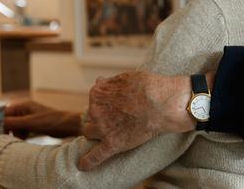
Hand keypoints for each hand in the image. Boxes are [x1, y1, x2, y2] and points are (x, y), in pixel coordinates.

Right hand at [4, 100, 80, 137]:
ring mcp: (29, 117)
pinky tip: (25, 140)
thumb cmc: (51, 121)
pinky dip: (21, 135)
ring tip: (21, 139)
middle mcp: (24, 110)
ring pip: (15, 126)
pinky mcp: (33, 125)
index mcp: (23, 105)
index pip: (4, 112)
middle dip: (8, 129)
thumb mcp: (31, 122)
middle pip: (8, 120)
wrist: (68, 125)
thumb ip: (14, 122)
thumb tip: (0, 123)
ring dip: (15, 134)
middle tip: (10, 138)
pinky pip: (22, 130)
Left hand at [78, 71, 200, 170]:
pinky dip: (88, 162)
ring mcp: (103, 128)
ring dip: (95, 132)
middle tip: (116, 118)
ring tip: (107, 133)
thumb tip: (99, 81)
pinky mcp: (112, 144)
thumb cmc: (147, 87)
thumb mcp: (126, 77)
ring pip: (89, 132)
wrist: (161, 103)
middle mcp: (96, 110)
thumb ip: (110, 82)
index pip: (94, 100)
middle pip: (90, 116)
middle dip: (100, 117)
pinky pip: (95, 156)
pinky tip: (82, 166)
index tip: (114, 105)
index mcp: (98, 93)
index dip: (104, 103)